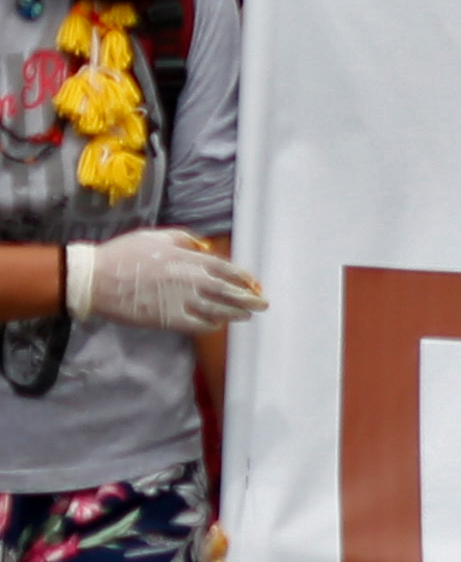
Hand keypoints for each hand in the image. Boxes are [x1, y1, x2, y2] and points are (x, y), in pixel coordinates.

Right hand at [68, 230, 263, 333]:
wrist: (96, 278)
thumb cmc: (125, 253)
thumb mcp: (158, 236)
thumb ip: (185, 239)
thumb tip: (204, 246)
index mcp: (190, 259)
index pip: (228, 269)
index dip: (244, 278)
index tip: (254, 283)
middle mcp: (191, 280)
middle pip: (229, 292)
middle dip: (249, 298)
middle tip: (262, 303)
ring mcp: (181, 301)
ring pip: (219, 310)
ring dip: (236, 313)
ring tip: (247, 315)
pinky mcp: (168, 319)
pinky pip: (198, 325)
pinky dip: (212, 325)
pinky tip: (217, 324)